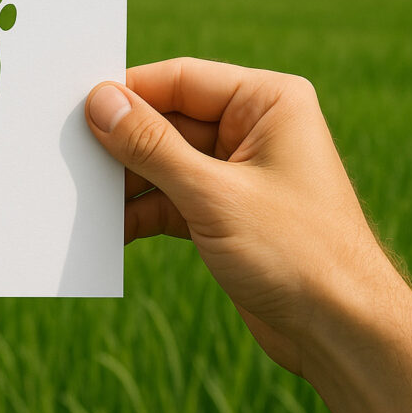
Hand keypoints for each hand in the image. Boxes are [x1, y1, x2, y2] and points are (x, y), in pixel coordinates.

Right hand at [85, 57, 411, 412]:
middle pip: (166, 121)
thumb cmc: (300, 254)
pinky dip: (139, 211)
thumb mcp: (213, 195)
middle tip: (70, 156)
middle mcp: (252, 129)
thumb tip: (100, 103)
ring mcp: (236, 172)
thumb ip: (151, 146)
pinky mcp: (222, 211)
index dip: (127, 93)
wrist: (341, 332)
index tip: (77, 108)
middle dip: (121, 144)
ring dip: (125, 182)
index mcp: (267, 103)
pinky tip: (108, 228)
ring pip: (161, 162)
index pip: (180, 80)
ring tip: (83, 197)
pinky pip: (167, 197)